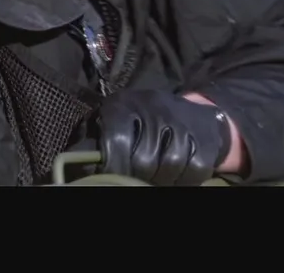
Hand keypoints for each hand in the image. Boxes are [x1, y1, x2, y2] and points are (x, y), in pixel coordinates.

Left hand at [96, 89, 231, 185]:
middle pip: (145, 157)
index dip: (113, 164)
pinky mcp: (206, 139)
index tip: (112, 177)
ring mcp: (184, 122)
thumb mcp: (118, 120)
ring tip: (156, 179)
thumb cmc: (144, 123)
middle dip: (139, 175)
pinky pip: (194, 169)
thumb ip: (98, 137)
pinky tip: (175, 178)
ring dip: (162, 179)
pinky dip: (184, 180)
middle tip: (137, 179)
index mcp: (127, 103)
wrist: (195, 114)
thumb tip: (76, 159)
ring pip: (170, 163)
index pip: (118, 138)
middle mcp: (156, 107)